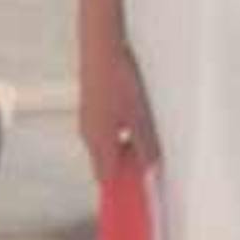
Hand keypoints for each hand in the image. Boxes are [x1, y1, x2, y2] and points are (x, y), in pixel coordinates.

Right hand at [80, 35, 159, 184]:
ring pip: (106, 146)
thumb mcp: (140, 116)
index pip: (106, 178)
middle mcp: (88, 133)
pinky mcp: (91, 105)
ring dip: (123, 150)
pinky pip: (105, 130)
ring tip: (146, 141)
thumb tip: (151, 165)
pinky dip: (119, 135)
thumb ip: (146, 144)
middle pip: (106, 163)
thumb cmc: (117, 77)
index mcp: (98, 141)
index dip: (122, 190)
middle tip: (148, 167)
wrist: (100, 43)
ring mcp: (88, 118)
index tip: (136, 197)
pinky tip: (135, 121)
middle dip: (125, 169)